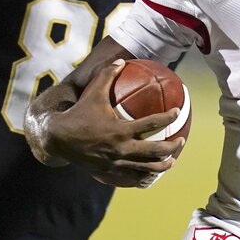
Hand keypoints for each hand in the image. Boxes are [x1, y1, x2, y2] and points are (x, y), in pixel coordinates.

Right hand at [25, 60, 184, 187]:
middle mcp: (120, 149)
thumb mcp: (94, 93)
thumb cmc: (78, 114)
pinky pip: (131, 178)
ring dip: (162, 166)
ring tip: (172, 162)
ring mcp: (115, 163)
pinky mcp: (109, 173)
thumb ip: (107, 76)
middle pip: (155, 151)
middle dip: (172, 147)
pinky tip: (151, 175)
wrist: (58, 139)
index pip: (151, 124)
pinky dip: (143, 177)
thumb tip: (122, 61)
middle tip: (181, 141)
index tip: (177, 112)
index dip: (168, 118)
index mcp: (120, 130)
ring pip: (146, 169)